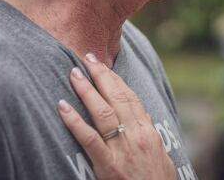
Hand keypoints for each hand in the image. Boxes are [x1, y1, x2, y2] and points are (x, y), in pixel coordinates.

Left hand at [57, 54, 176, 179]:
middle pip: (118, 98)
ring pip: (103, 112)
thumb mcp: (161, 157)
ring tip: (74, 73)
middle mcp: (137, 136)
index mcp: (149, 133)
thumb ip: (149, 138)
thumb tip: (143, 120)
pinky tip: (62, 107)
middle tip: (87, 58)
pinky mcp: (109, 165)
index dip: (116, 80)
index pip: (131, 98)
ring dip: (86, 90)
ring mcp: (122, 150)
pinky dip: (74, 120)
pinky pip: (89, 138)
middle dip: (102, 75)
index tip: (105, 66)